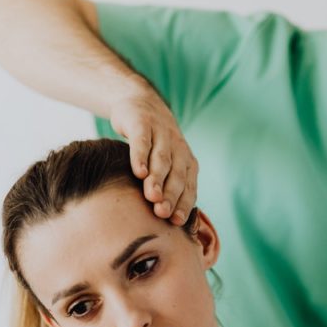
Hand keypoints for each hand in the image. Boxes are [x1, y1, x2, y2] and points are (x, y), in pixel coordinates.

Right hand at [109, 89, 198, 225]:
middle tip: (163, 213)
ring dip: (158, 178)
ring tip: (152, 196)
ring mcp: (161, 134)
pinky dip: (141, 156)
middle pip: (176, 175)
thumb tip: (165, 223)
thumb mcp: (163, 164)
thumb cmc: (152, 145)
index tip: (176, 223)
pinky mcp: (142, 123)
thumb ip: (166, 187)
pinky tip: (138, 171)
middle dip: (171, 195)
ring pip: (161, 159)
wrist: (140, 103)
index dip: (183, 204)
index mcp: (187, 162)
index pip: (188, 186)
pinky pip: (142, 142)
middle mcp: (178, 148)